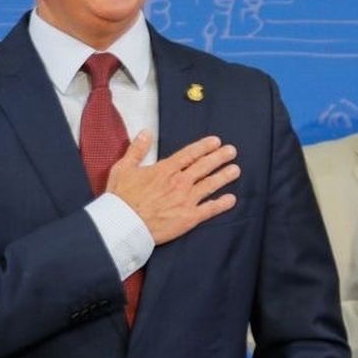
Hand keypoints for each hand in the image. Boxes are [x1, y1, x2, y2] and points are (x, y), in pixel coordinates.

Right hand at [107, 133, 239, 243]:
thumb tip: (145, 132)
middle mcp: (179, 182)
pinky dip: (222, 204)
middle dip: (219, 157)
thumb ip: (136, 149)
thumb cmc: (121, 198)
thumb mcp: (123, 168)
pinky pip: (209, 209)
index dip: (204, 147)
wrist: (123, 224)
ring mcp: (186, 200)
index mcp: (165, 169)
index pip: (189, 154)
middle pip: (204, 166)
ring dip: (224, 176)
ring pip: (210, 185)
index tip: (216, 141)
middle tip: (232, 151)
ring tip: (236, 170)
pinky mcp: (189, 218)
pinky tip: (231, 199)